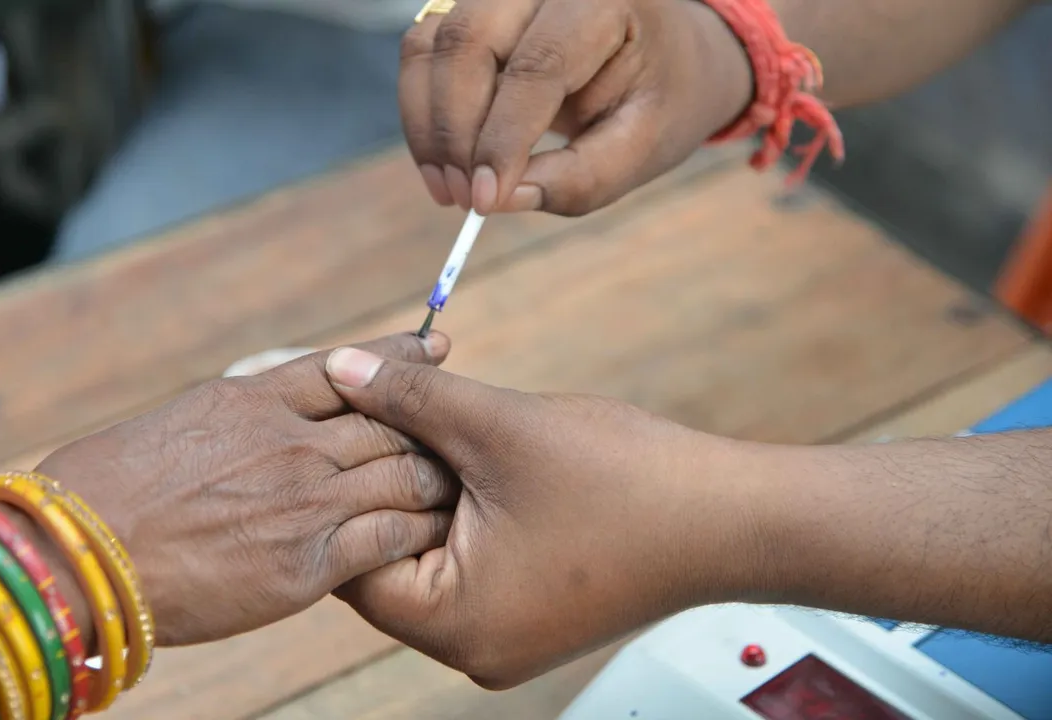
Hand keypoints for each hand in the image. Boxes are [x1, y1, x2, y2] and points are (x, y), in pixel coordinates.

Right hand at [34, 332, 458, 646]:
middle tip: (459, 433)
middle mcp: (290, 442)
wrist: (76, 554)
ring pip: (404, 476)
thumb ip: (235, 417)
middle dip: (431, 427)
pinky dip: (417, 531)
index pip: (351, 368)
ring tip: (458, 487)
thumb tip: (261, 412)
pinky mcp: (307, 563)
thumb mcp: (175, 424)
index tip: (438, 350)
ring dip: (435, 481)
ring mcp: (304, 501)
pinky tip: (431, 534)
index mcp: (253, 399)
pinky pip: (390, 538)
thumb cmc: (104, 489)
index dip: (402, 357)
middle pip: (391, 422)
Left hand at [323, 347, 771, 687]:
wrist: (733, 518)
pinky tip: (480, 462)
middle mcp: (472, 648)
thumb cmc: (628, 483)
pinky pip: (471, 563)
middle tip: (383, 415)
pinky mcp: (532, 614)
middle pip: (387, 558)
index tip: (340, 426)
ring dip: (430, 492)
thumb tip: (338, 369)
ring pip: (431, 554)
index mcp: (453, 624)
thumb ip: (409, 398)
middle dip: (388, 483)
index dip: (343, 483)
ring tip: (439, 432)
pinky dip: (466, 512)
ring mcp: (505, 636)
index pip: (350, 559)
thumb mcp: (499, 426)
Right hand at [403, 0, 752, 214]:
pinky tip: (443, 161)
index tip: (485, 201)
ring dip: (429, 125)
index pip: (537, 66)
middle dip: (454, 132)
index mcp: (604, 0)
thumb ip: (582, 178)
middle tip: (462, 199)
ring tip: (448, 188)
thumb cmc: (659, 97)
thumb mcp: (643, 146)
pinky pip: (424, 50)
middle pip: (469, 43)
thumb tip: (502, 199)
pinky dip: (422, 110)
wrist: (664, 53)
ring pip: (433, 44)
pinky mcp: (472, 8)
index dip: (502, 138)